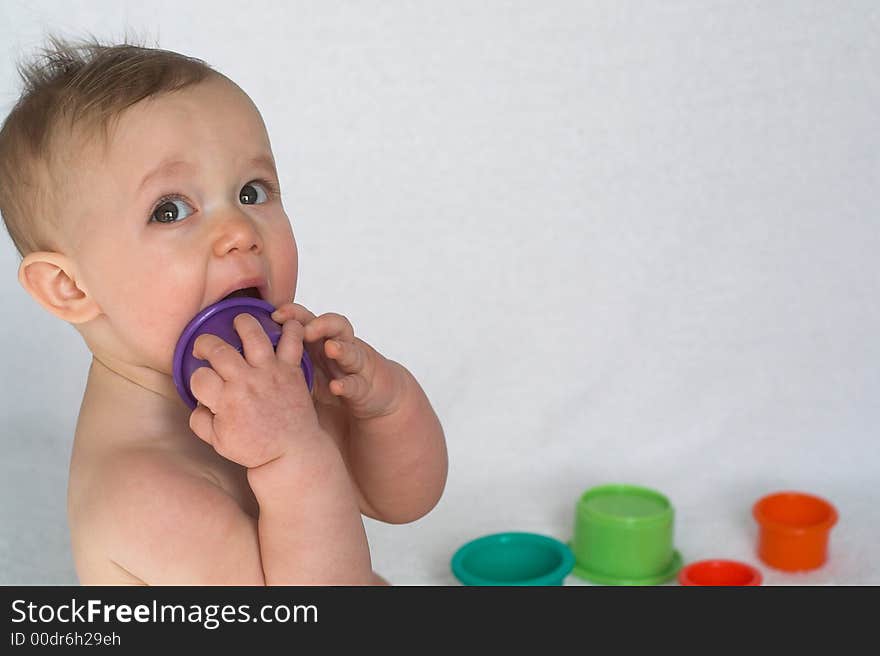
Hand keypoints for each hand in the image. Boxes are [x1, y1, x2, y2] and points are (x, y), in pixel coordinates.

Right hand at [188, 312, 323, 467]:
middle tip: (207, 348)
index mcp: (226, 402)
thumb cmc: (256, 448)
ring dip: (243, 324)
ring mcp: (270, 373)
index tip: (204, 383)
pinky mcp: (291, 370)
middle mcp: (246, 383)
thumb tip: (197, 402)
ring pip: (253, 335)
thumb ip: (200, 421)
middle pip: (218, 349)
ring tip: (238, 324)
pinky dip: (291, 328)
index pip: (199, 377)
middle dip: (206, 344)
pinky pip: (293, 342)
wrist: (291, 452)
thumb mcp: (218, 442)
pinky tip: (283, 321)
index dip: (197, 378)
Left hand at [271, 303, 402, 419]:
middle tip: (305, 327)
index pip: (308, 320)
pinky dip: (347, 384)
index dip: (294, 313)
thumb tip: (246, 357)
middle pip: (332, 326)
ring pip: (350, 349)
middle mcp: (339, 347)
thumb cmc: (335, 376)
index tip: (275, 313)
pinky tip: (337, 386)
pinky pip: (357, 383)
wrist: (374, 393)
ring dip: (341, 348)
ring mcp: (355, 365)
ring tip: (330, 348)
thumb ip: (285, 359)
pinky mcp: (365, 385)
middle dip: (318, 324)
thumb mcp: (308, 367)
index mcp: (320, 342)